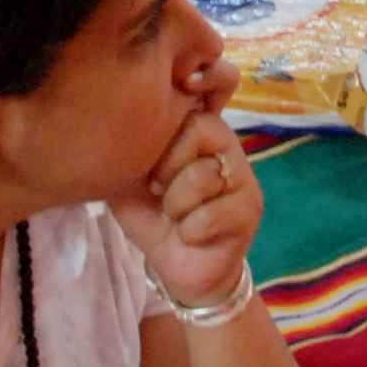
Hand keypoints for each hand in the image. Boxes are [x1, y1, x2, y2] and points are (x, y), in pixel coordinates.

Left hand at [107, 100, 262, 308]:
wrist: (179, 269)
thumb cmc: (153, 217)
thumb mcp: (130, 178)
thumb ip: (130, 147)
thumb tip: (116, 120)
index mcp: (200, 133)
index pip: (201, 97)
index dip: (182, 115)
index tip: (164, 141)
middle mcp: (229, 149)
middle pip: (201, 130)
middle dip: (168, 166)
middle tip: (158, 190)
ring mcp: (244, 179)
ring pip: (203, 175)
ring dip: (176, 204)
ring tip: (175, 217)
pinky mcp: (250, 212)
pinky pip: (209, 214)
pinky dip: (189, 231)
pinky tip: (190, 236)